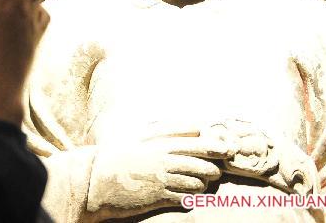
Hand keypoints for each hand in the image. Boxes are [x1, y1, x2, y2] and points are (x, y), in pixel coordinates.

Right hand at [87, 123, 233, 217]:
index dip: (217, 147)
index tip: (227, 149)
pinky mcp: (158, 199)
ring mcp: (162, 182)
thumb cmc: (120, 155)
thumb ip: (169, 131)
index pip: (198, 144)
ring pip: (198, 184)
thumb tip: (197, 126)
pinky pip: (186, 199)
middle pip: (204, 166)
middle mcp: (165, 163)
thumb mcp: (142, 138)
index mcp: (161, 145)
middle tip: (212, 171)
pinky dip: (191, 197)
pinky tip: (187, 194)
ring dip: (202, 185)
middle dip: (213, 170)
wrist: (97, 180)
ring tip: (198, 183)